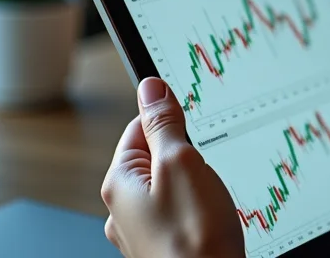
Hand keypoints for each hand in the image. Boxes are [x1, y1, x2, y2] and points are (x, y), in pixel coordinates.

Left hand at [102, 77, 244, 257]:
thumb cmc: (193, 237)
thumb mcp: (181, 163)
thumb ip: (164, 124)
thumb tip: (150, 88)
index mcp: (119, 182)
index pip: (138, 127)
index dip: (170, 120)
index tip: (192, 122)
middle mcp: (122, 208)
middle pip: (156, 157)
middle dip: (186, 155)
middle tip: (205, 169)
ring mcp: (141, 230)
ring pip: (170, 186)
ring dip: (194, 184)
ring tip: (210, 199)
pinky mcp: (162, 246)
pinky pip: (179, 212)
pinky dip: (197, 208)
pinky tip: (210, 218)